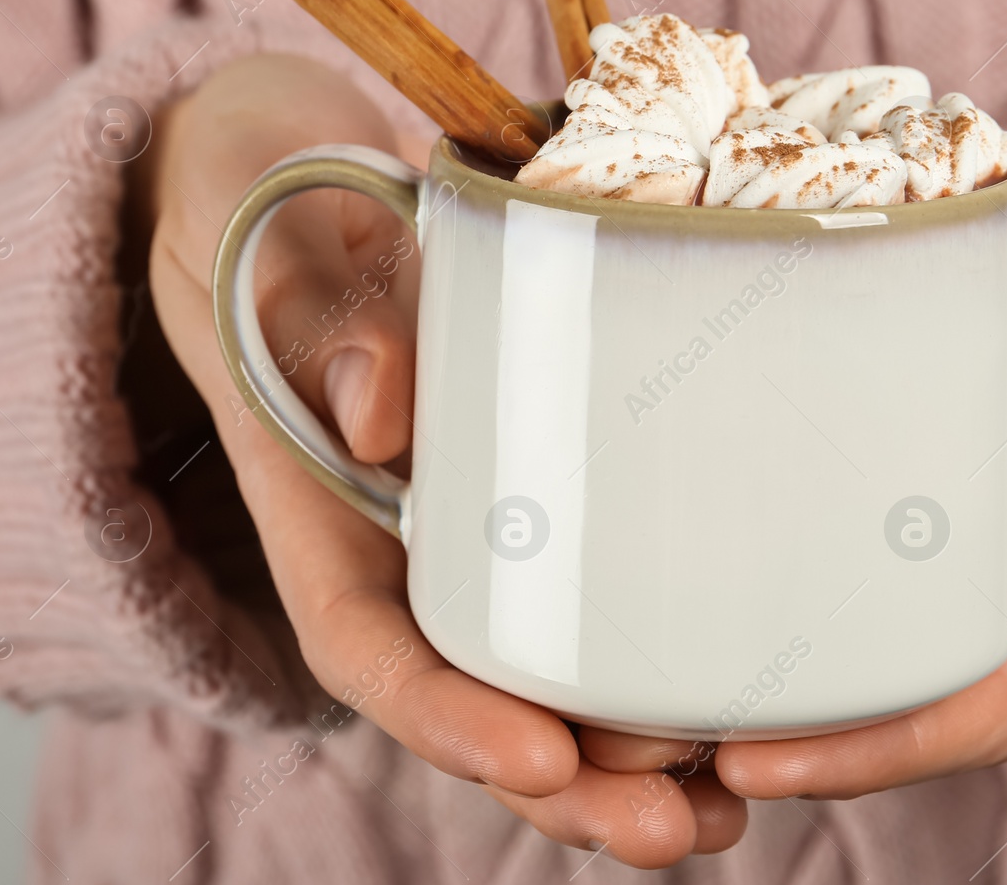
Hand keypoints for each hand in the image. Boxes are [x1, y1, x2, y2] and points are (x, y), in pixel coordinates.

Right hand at [144, 53, 746, 864]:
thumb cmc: (276, 208)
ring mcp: (459, 532)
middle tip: (676, 831)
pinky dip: (643, 678)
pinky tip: (730, 729)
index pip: (368, 645)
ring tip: (723, 821)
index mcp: (318, 506)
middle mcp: (392, 544)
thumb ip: (322, 319)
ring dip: (621, 767)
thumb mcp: (284, 242)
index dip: (447, 717)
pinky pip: (575, 610)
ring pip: (531, 681)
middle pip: (467, 701)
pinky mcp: (525, 500)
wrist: (288, 186)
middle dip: (567, 783)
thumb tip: (383, 422)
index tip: (542, 757)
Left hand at [579, 123, 1006, 811]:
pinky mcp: (913, 457)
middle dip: (778, 736)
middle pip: (899, 695)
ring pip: (856, 635)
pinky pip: (834, 537)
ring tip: (621, 693)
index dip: (876, 752)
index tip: (748, 766)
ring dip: (749, 675)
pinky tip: (667, 577)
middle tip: (637, 743)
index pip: (987, 709)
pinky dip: (760, 575)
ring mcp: (966, 522)